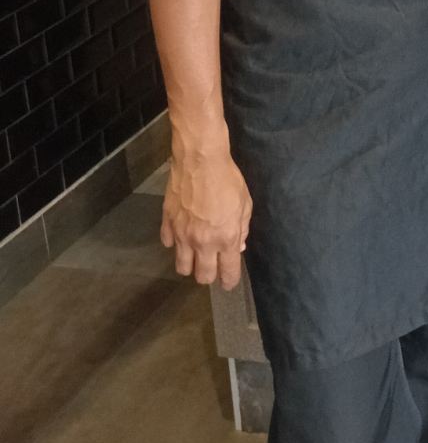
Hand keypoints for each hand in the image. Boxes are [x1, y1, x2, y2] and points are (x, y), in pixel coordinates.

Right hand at [161, 146, 252, 290]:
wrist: (200, 159)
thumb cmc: (228, 179)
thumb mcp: (245, 203)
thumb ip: (242, 228)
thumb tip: (239, 246)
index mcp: (226, 238)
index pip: (227, 272)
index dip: (229, 281)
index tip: (228, 283)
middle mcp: (202, 242)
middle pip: (202, 277)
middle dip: (209, 276)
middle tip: (213, 267)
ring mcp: (182, 235)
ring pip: (182, 267)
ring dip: (190, 264)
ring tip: (196, 255)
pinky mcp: (167, 224)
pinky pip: (168, 244)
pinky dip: (175, 243)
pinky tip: (182, 234)